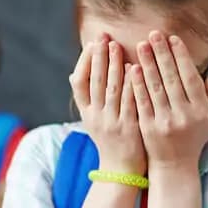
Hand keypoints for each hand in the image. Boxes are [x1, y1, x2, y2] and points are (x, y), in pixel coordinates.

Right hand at [69, 36, 144, 173]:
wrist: (121, 170)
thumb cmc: (110, 141)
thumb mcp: (93, 120)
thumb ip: (88, 98)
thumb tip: (74, 74)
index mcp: (86, 114)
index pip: (79, 83)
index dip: (84, 62)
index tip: (92, 44)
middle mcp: (95, 117)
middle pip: (94, 82)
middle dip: (98, 57)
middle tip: (104, 36)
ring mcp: (111, 122)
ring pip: (110, 89)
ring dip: (112, 65)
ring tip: (117, 45)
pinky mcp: (128, 128)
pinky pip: (128, 101)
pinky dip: (129, 84)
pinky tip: (134, 68)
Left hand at [129, 31, 207, 171]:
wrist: (175, 166)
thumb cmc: (195, 137)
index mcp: (202, 111)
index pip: (191, 78)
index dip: (182, 57)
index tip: (173, 38)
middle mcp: (184, 115)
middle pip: (172, 79)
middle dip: (162, 54)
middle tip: (153, 34)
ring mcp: (165, 122)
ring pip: (155, 88)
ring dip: (148, 64)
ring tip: (141, 45)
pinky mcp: (147, 128)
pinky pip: (142, 102)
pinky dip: (137, 85)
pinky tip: (132, 68)